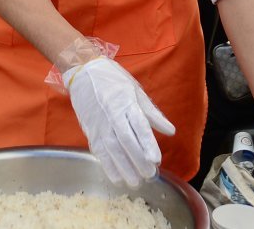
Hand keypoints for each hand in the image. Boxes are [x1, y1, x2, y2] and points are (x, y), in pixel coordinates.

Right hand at [65, 57, 174, 186]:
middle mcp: (112, 114)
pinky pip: (99, 151)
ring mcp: (99, 124)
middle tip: (149, 175)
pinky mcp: (90, 131)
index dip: (147, 143)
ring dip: (123, 167)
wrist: (84, 72)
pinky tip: (117, 177)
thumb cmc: (113, 80)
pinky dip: (107, 166)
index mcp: (126, 102)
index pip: (138, 126)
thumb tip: (170, 131)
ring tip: (135, 181)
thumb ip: (152, 113)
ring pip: (112, 149)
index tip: (156, 159)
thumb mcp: (136, 90)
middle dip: (138, 160)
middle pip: (126, 141)